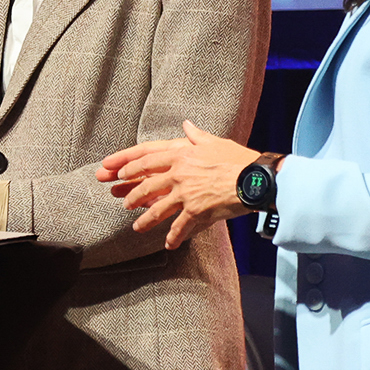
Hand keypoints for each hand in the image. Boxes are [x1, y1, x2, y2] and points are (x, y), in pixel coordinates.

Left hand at [97, 121, 259, 249]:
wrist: (254, 178)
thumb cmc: (238, 158)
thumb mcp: (215, 141)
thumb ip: (196, 135)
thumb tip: (187, 124)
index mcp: (182, 153)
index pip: (147, 157)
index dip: (128, 164)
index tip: (115, 170)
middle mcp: (179, 172)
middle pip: (148, 183)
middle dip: (133, 193)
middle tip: (123, 201)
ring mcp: (186, 192)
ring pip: (158, 208)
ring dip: (146, 219)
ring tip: (137, 227)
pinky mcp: (196, 210)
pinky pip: (179, 226)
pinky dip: (174, 237)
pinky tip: (168, 244)